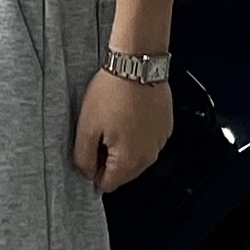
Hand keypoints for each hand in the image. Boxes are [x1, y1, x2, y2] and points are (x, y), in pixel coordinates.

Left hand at [74, 70, 171, 192]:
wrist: (137, 65)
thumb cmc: (112, 93)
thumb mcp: (86, 128)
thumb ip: (84, 158)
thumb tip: (87, 173)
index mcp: (129, 162)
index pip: (107, 184)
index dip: (93, 170)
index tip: (89, 151)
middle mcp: (149, 156)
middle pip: (124, 173)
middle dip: (109, 160)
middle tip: (99, 133)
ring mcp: (160, 141)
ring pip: (137, 157)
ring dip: (124, 147)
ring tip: (114, 121)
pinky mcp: (165, 127)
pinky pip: (148, 141)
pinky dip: (137, 134)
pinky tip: (128, 115)